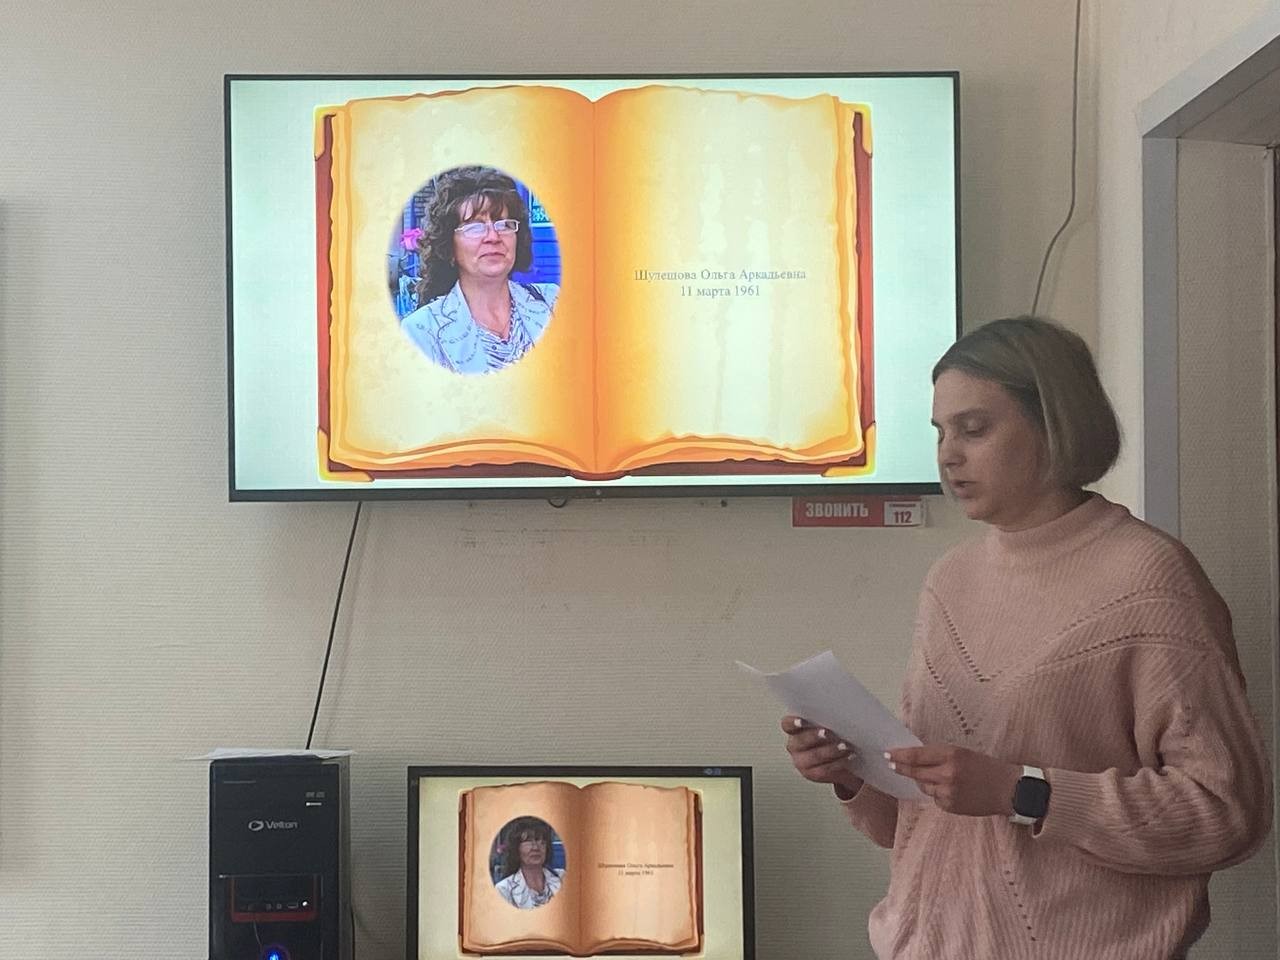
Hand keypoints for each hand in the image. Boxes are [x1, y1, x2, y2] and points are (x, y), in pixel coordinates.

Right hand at [781, 715, 862, 796]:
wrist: (841, 761)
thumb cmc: (832, 737)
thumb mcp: (826, 725)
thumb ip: (825, 718)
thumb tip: (839, 710)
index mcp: (794, 731)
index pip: (788, 725)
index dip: (793, 722)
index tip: (802, 721)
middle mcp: (795, 746)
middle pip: (801, 741)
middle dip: (815, 736)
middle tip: (827, 733)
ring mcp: (802, 762)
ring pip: (815, 756)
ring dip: (831, 750)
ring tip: (845, 746)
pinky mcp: (812, 774)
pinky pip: (824, 769)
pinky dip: (838, 762)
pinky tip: (848, 756)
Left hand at [886, 744, 1021, 816]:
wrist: (1008, 789)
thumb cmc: (985, 767)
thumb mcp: (962, 753)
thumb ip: (939, 755)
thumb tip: (914, 757)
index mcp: (951, 755)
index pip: (917, 755)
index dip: (899, 755)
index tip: (888, 754)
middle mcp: (947, 774)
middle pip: (915, 772)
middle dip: (901, 768)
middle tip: (891, 764)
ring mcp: (948, 792)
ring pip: (924, 786)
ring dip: (924, 780)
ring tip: (940, 776)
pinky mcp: (950, 806)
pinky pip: (935, 798)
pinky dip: (937, 792)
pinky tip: (952, 789)